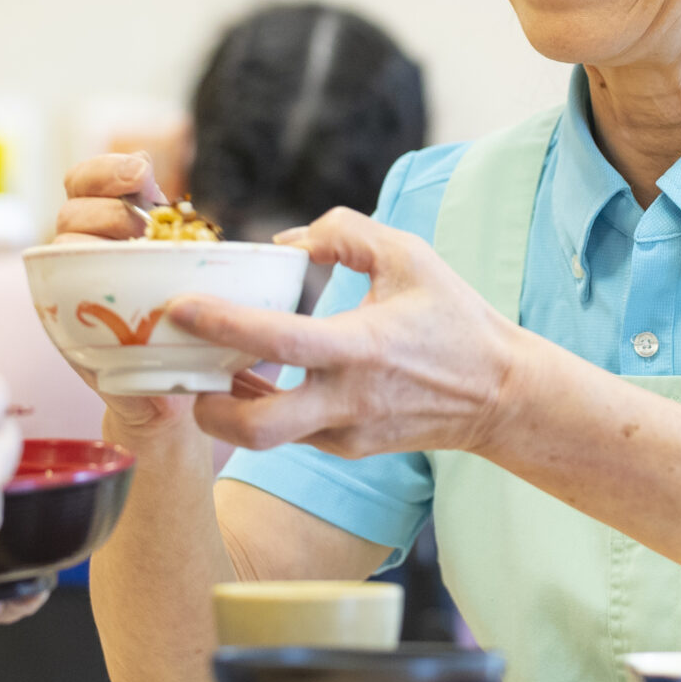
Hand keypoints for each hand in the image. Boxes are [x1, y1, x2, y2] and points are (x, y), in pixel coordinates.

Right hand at [53, 151, 207, 442]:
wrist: (171, 395)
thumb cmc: (189, 330)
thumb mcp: (203, 282)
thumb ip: (217, 254)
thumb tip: (290, 243)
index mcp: (112, 229)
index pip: (88, 182)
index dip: (106, 169)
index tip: (143, 170)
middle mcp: (85, 252)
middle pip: (71, 207)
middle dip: (105, 204)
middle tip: (141, 223)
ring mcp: (73, 288)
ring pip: (64, 244)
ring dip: (95, 237)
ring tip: (134, 248)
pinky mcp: (70, 327)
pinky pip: (57, 297)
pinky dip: (82, 289)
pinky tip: (116, 294)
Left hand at [163, 209, 526, 458]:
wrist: (499, 395)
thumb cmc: (454, 319)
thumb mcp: (409, 255)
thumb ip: (345, 232)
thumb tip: (286, 243)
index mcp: (364, 348)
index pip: (282, 341)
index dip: (224, 325)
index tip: (181, 307)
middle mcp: (349, 401)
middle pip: (255, 428)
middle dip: (204, 404)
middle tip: (183, 364)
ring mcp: (346, 434)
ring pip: (263, 438)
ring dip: (225, 408)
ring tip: (206, 366)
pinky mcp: (346, 449)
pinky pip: (288, 434)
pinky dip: (260, 407)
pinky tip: (249, 376)